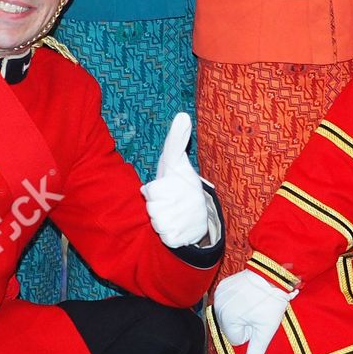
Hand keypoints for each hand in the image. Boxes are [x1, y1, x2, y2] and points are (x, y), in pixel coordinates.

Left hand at [141, 113, 209, 247]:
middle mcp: (185, 205)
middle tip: (171, 202)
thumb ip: (177, 139)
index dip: (155, 190)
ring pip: (156, 222)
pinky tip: (176, 226)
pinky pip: (164, 236)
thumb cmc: (182, 184)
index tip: (169, 187)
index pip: (151, 191)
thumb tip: (182, 114)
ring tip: (173, 213)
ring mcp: (185, 222)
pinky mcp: (183, 239)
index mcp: (182, 185)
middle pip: (151, 208)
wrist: (202, 215)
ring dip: (160, 220)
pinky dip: (167, 234)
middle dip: (157, 206)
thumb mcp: (177, 161)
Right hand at [213, 269, 293, 353]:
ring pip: (228, 316)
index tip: (259, 320)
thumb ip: (256, 350)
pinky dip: (235, 302)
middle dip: (244, 324)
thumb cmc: (271, 302)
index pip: (236, 339)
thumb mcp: (267, 329)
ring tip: (253, 303)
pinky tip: (247, 296)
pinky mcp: (222, 286)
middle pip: (230, 328)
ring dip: (239, 313)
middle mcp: (218, 306)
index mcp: (227, 318)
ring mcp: (219, 294)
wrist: (273, 274)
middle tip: (257, 312)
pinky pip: (226, 303)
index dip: (250, 333)